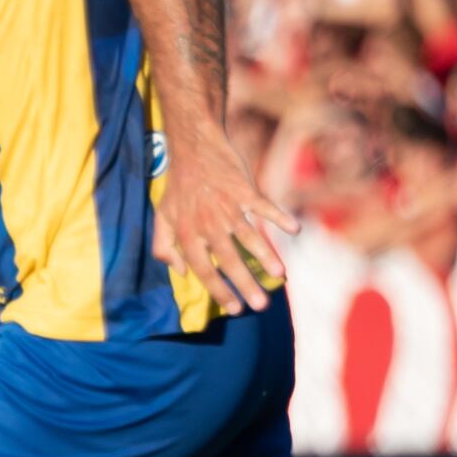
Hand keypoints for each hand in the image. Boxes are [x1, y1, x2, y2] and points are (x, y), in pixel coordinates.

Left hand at [156, 135, 300, 313]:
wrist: (192, 147)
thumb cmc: (178, 187)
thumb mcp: (161, 217)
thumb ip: (164, 247)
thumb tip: (180, 273)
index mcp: (187, 233)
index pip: (202, 270)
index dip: (218, 290)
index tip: (235, 309)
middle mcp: (207, 223)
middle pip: (227, 259)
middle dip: (244, 284)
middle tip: (261, 306)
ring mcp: (226, 206)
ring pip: (248, 236)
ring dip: (265, 256)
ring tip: (279, 275)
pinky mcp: (243, 189)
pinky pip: (263, 206)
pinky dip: (278, 216)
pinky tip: (294, 229)